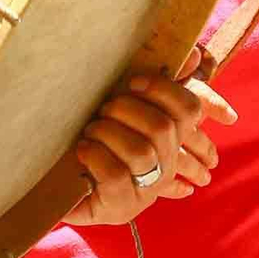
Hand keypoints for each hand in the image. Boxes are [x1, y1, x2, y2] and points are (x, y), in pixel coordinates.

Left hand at [62, 48, 238, 227]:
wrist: (62, 190)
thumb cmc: (95, 140)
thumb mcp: (123, 110)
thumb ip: (151, 85)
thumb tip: (195, 52)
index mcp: (171, 138)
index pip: (189, 109)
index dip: (164, 90)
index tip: (134, 82)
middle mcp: (165, 164)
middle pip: (162, 128)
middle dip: (126, 110)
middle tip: (103, 110)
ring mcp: (145, 188)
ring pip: (141, 152)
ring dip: (109, 132)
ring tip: (90, 131)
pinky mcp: (121, 205)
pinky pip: (115, 174)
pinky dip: (95, 155)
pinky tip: (82, 151)